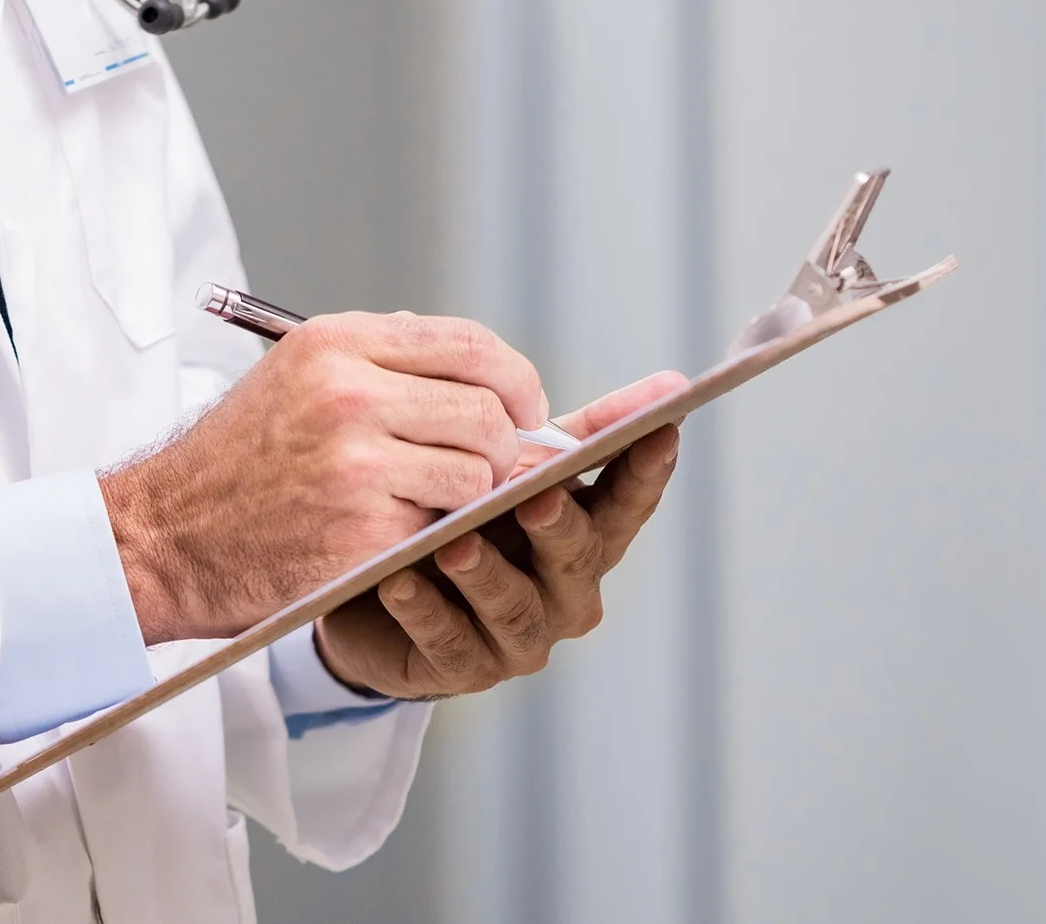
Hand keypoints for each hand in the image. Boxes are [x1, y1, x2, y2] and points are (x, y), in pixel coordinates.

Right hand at [100, 313, 548, 644]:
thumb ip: (381, 364)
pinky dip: (438, 538)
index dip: (516, 380)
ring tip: (436, 506)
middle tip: (495, 470)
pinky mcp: (363, 532)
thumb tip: (483, 373)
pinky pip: (447, 528)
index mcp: (335, 343)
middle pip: (489, 409)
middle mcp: (348, 393)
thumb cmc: (234, 463)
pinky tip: (401, 537)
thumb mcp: (294, 378)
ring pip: (481, 473)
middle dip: (508, 446)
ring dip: (475, 498)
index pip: (470, 343)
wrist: (161, 536)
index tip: (525, 409)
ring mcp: (357, 464)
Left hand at [310, 370, 688, 699]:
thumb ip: (575, 430)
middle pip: (578, 558)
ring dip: (485, 573)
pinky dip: (425, 611)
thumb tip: (666, 377)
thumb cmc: (462, 514)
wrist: (379, 591)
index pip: (627, 500)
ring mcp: (518, 637)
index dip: (645, 468)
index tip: (664, 426)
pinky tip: (398, 582)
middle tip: (537, 497)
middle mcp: (566, 591)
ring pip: (513, 607)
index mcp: (586, 534)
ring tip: (451, 544)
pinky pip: (447, 642)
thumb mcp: (511, 467)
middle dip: (560, 526)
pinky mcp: (461, 668)